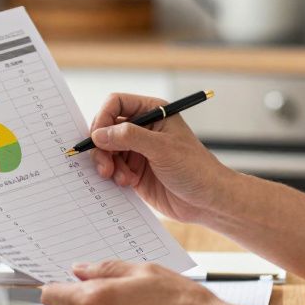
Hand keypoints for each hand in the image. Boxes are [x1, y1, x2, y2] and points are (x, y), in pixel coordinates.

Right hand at [87, 92, 232, 223]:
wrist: (207, 201)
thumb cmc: (195, 168)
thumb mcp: (162, 148)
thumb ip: (129, 137)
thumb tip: (99, 134)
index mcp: (153, 112)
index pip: (116, 104)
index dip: (103, 118)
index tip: (97, 138)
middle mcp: (143, 128)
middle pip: (106, 128)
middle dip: (102, 147)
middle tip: (104, 165)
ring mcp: (138, 150)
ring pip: (106, 150)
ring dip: (108, 164)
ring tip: (121, 178)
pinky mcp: (135, 171)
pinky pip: (112, 168)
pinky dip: (114, 176)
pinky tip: (128, 183)